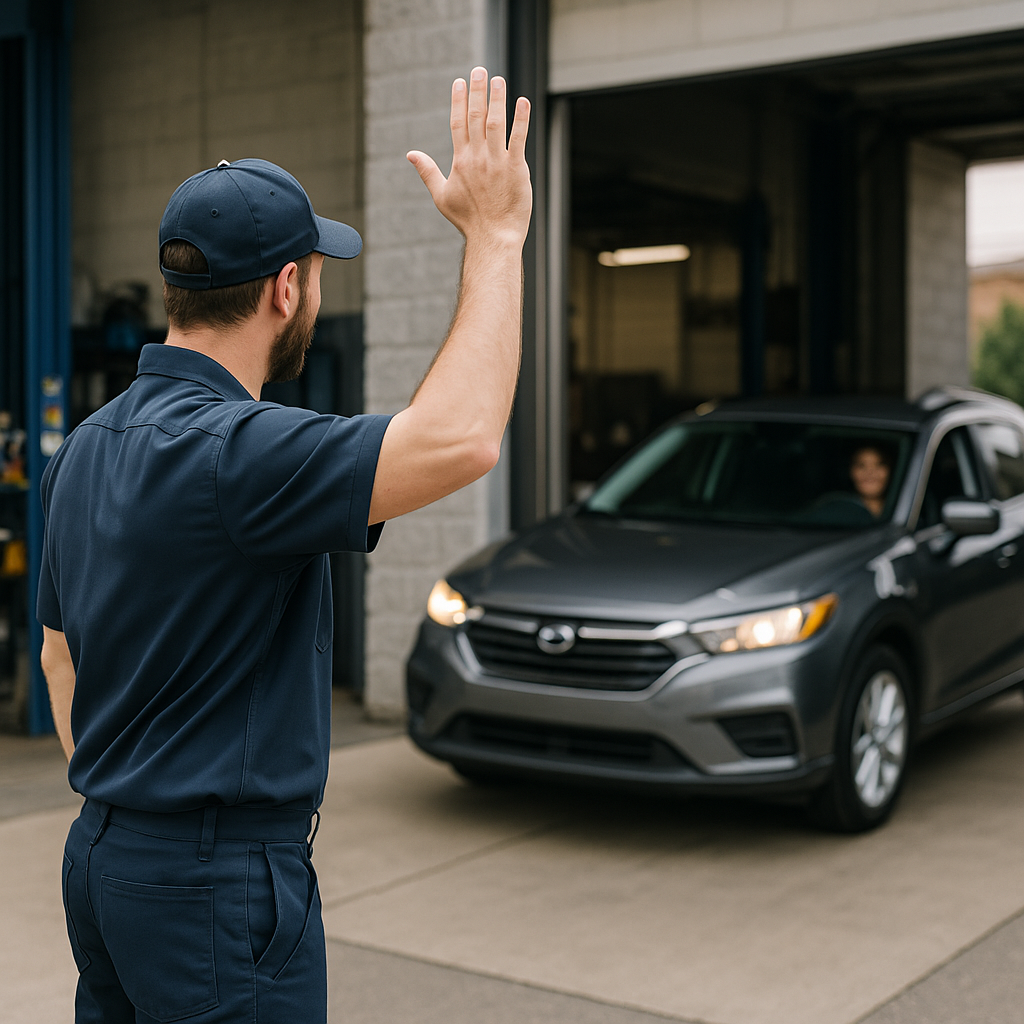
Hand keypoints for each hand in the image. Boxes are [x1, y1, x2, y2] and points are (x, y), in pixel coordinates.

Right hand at [407, 67, 531, 246]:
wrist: (493, 238)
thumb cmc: (468, 221)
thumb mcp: (442, 196)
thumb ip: (427, 172)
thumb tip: (410, 154)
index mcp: (460, 162)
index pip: (458, 123)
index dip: (459, 100)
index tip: (460, 82)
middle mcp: (477, 158)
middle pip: (476, 117)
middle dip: (477, 91)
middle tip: (480, 70)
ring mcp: (497, 162)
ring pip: (496, 123)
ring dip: (497, 99)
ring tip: (498, 79)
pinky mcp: (517, 169)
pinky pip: (519, 139)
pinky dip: (521, 120)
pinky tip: (522, 102)